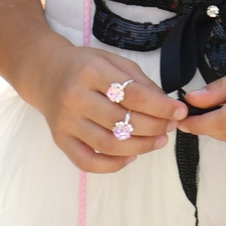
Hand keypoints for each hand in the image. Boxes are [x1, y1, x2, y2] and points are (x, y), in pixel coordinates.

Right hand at [21, 44, 185, 173]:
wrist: (45, 73)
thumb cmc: (84, 66)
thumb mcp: (113, 61)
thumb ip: (140, 81)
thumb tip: (167, 105)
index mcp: (90, 72)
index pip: (132, 94)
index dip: (160, 106)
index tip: (179, 111)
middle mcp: (74, 98)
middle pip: (122, 121)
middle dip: (154, 127)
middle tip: (170, 126)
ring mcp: (66, 122)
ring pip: (109, 144)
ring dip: (140, 147)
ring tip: (158, 141)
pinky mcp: (60, 141)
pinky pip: (87, 162)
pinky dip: (113, 165)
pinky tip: (131, 155)